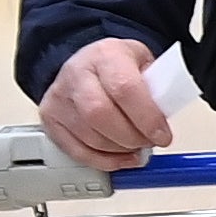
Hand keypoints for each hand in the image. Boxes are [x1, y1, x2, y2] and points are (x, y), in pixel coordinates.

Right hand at [42, 34, 173, 168]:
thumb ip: (157, 89)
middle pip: (100, 115)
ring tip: (135, 145)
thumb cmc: (119, 65)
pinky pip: (77, 151)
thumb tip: (164, 122)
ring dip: (120, 151)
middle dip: (132, 137)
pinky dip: (104, 161)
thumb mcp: (145, 64)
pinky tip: (120, 157)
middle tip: (148, 141)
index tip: (162, 135)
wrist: (89, 62)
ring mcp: (60, 97)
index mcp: (106, 55)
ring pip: (90, 137)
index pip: (124, 88)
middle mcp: (77, 74)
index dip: (147, 118)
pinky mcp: (50, 119)